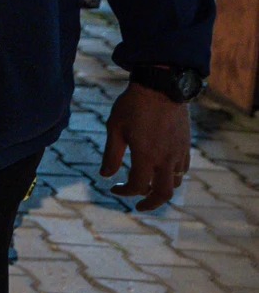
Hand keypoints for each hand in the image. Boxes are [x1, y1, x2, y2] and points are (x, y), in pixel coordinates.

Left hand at [102, 81, 191, 210]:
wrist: (161, 86)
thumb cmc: (133, 106)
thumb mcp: (115, 128)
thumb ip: (111, 155)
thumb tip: (105, 176)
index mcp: (146, 156)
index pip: (137, 186)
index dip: (124, 192)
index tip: (114, 188)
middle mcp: (166, 158)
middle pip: (163, 193)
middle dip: (150, 203)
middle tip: (139, 206)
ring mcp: (179, 153)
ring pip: (175, 182)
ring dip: (161, 188)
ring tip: (147, 185)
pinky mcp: (185, 145)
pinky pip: (182, 169)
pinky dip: (172, 176)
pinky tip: (160, 170)